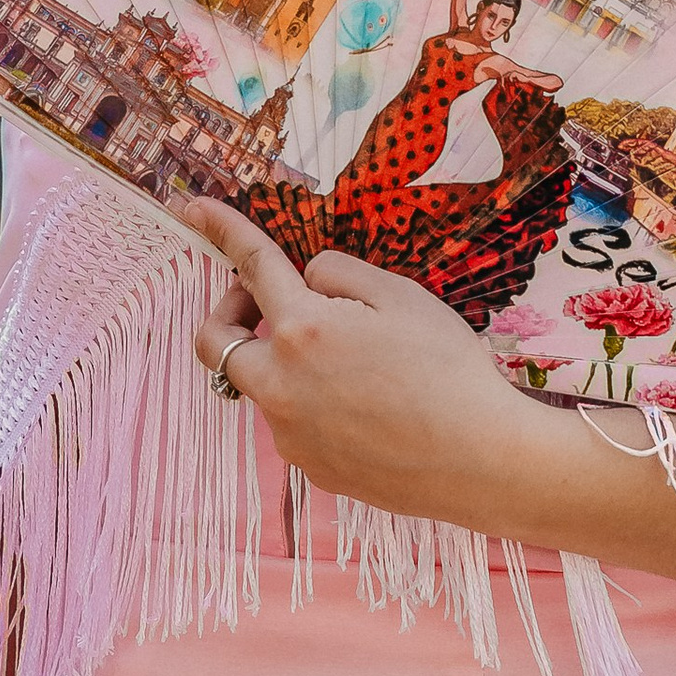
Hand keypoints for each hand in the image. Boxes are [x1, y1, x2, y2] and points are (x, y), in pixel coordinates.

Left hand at [184, 199, 525, 526]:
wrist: (480, 460)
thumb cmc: (448, 370)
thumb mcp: (402, 296)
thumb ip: (339, 273)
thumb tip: (307, 281)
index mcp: (303, 329)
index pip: (251, 264)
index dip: (223, 229)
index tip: (195, 209)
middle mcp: (280, 384)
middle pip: (215, 340)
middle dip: (232, 311)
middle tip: (274, 304)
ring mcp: (289, 432)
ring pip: (261, 383)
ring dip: (285, 361)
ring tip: (355, 365)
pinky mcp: (308, 465)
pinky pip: (293, 421)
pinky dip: (313, 402)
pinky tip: (369, 407)